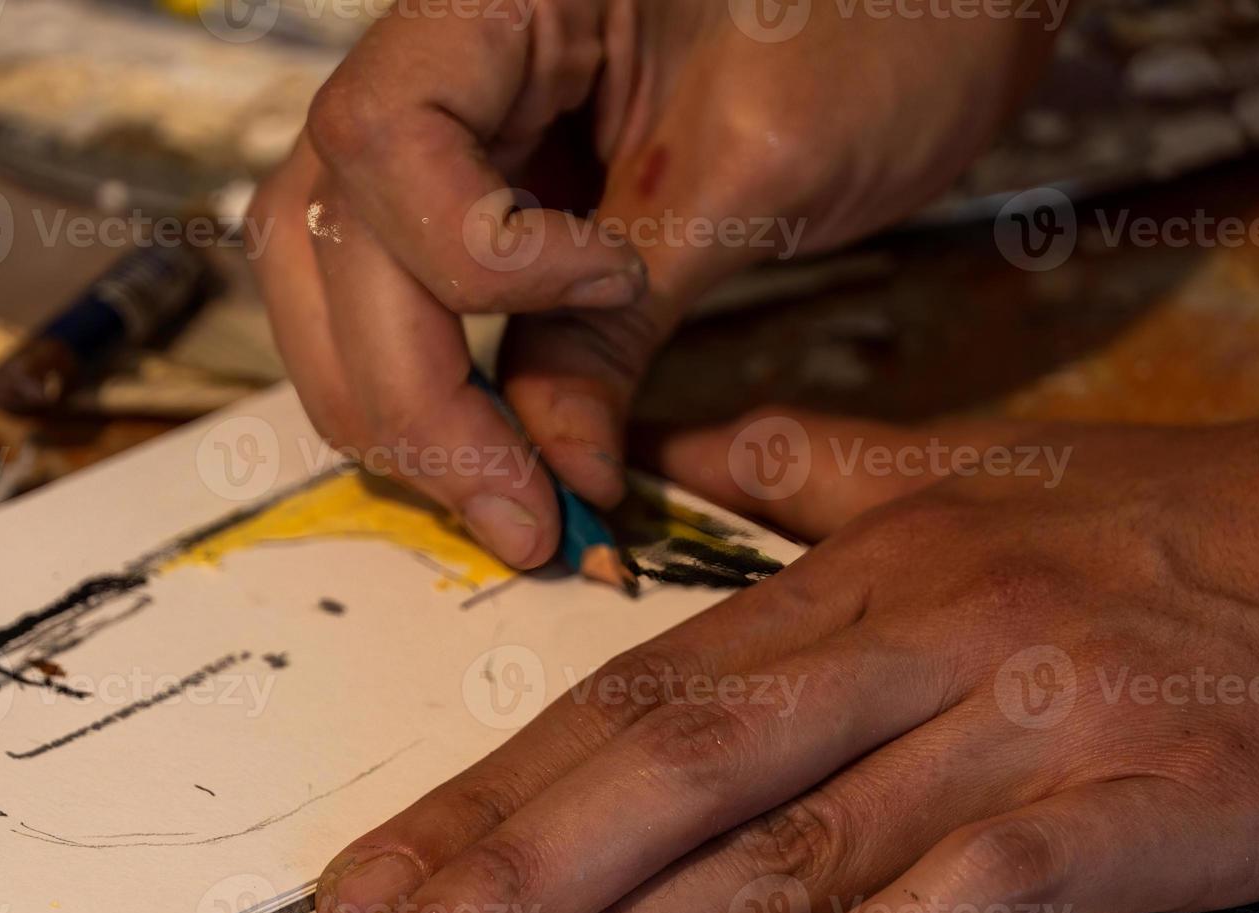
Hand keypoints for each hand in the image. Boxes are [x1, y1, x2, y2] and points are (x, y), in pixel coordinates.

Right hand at [248, 0, 1054, 567]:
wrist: (929, 3)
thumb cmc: (881, 27)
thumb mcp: (754, 175)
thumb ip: (622, 323)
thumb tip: (551, 470)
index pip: (386, 138)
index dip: (472, 259)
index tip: (607, 288)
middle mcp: (433, 44)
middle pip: (328, 230)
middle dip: (415, 393)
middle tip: (519, 516)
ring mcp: (440, 115)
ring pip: (329, 270)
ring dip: (395, 400)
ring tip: (499, 495)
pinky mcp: (471, 179)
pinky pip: (392, 285)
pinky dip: (427, 377)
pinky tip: (490, 442)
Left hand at [314, 407, 1258, 912]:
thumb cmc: (1155, 524)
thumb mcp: (969, 470)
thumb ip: (806, 463)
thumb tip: (679, 450)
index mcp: (867, 570)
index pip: (643, 688)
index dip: (500, 784)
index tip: (381, 865)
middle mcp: (916, 646)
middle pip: (676, 770)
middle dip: (512, 873)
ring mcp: (1014, 736)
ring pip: (786, 856)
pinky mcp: (1116, 818)